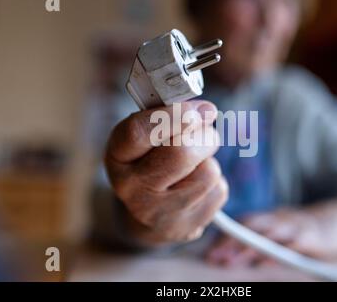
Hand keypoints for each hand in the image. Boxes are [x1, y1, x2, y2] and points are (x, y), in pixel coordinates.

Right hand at [105, 100, 227, 245]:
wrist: (149, 214)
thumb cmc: (151, 163)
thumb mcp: (146, 136)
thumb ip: (166, 116)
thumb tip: (204, 110)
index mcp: (118, 158)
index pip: (139, 132)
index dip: (174, 116)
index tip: (201, 108)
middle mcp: (133, 190)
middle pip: (181, 153)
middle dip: (203, 135)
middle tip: (205, 129)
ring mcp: (160, 214)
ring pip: (207, 172)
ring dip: (209, 160)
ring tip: (195, 163)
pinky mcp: (187, 227)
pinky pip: (218, 190)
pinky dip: (214, 182)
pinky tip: (196, 186)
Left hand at [206, 197, 336, 266]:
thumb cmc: (309, 229)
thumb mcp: (286, 229)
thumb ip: (265, 236)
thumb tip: (233, 252)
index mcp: (273, 218)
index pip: (244, 223)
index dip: (226, 235)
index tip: (209, 250)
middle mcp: (281, 219)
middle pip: (251, 227)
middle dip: (230, 242)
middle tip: (213, 257)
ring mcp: (296, 227)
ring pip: (267, 236)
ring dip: (246, 248)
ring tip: (229, 261)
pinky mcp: (312, 238)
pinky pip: (292, 246)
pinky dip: (276, 254)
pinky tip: (263, 263)